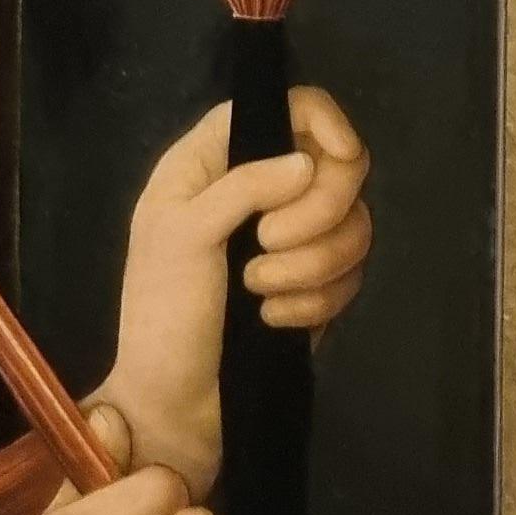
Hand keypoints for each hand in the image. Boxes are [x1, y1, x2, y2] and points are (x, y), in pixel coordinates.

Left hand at [87, 88, 372, 496]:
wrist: (175, 407)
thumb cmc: (163, 313)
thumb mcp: (183, 236)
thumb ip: (243, 186)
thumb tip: (310, 161)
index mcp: (212, 163)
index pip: (283, 107)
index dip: (322, 121)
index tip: (342, 157)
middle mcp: (255, 192)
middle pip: (335, 166)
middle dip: (315, 212)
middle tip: (266, 246)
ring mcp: (288, 241)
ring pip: (352, 224)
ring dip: (312, 265)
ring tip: (259, 293)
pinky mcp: (311, 286)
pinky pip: (349, 275)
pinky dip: (316, 300)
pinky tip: (274, 322)